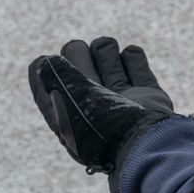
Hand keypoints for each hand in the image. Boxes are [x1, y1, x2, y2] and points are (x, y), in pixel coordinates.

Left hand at [28, 36, 175, 192]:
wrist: (144, 145)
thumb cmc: (102, 126)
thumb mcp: (69, 99)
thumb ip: (56, 75)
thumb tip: (43, 61)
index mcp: (70, 118)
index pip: (51, 89)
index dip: (47, 72)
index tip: (48, 61)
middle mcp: (96, 110)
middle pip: (82, 70)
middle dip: (79, 54)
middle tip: (79, 50)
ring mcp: (124, 102)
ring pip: (110, 65)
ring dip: (106, 50)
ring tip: (104, 47)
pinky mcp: (149, 97)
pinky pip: (139, 69)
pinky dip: (133, 57)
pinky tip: (129, 53)